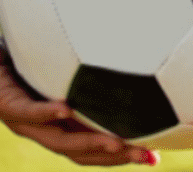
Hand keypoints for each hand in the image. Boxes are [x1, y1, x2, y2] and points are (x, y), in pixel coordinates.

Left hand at [1, 54, 157, 165]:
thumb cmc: (35, 58)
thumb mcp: (72, 70)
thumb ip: (99, 76)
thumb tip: (145, 64)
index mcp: (62, 127)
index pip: (94, 150)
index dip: (122, 156)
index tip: (154, 157)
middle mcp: (45, 130)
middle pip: (81, 152)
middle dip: (114, 156)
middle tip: (145, 155)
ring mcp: (25, 122)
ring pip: (57, 140)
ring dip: (87, 142)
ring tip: (117, 143)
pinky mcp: (7, 105)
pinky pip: (28, 111)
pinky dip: (47, 112)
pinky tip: (67, 109)